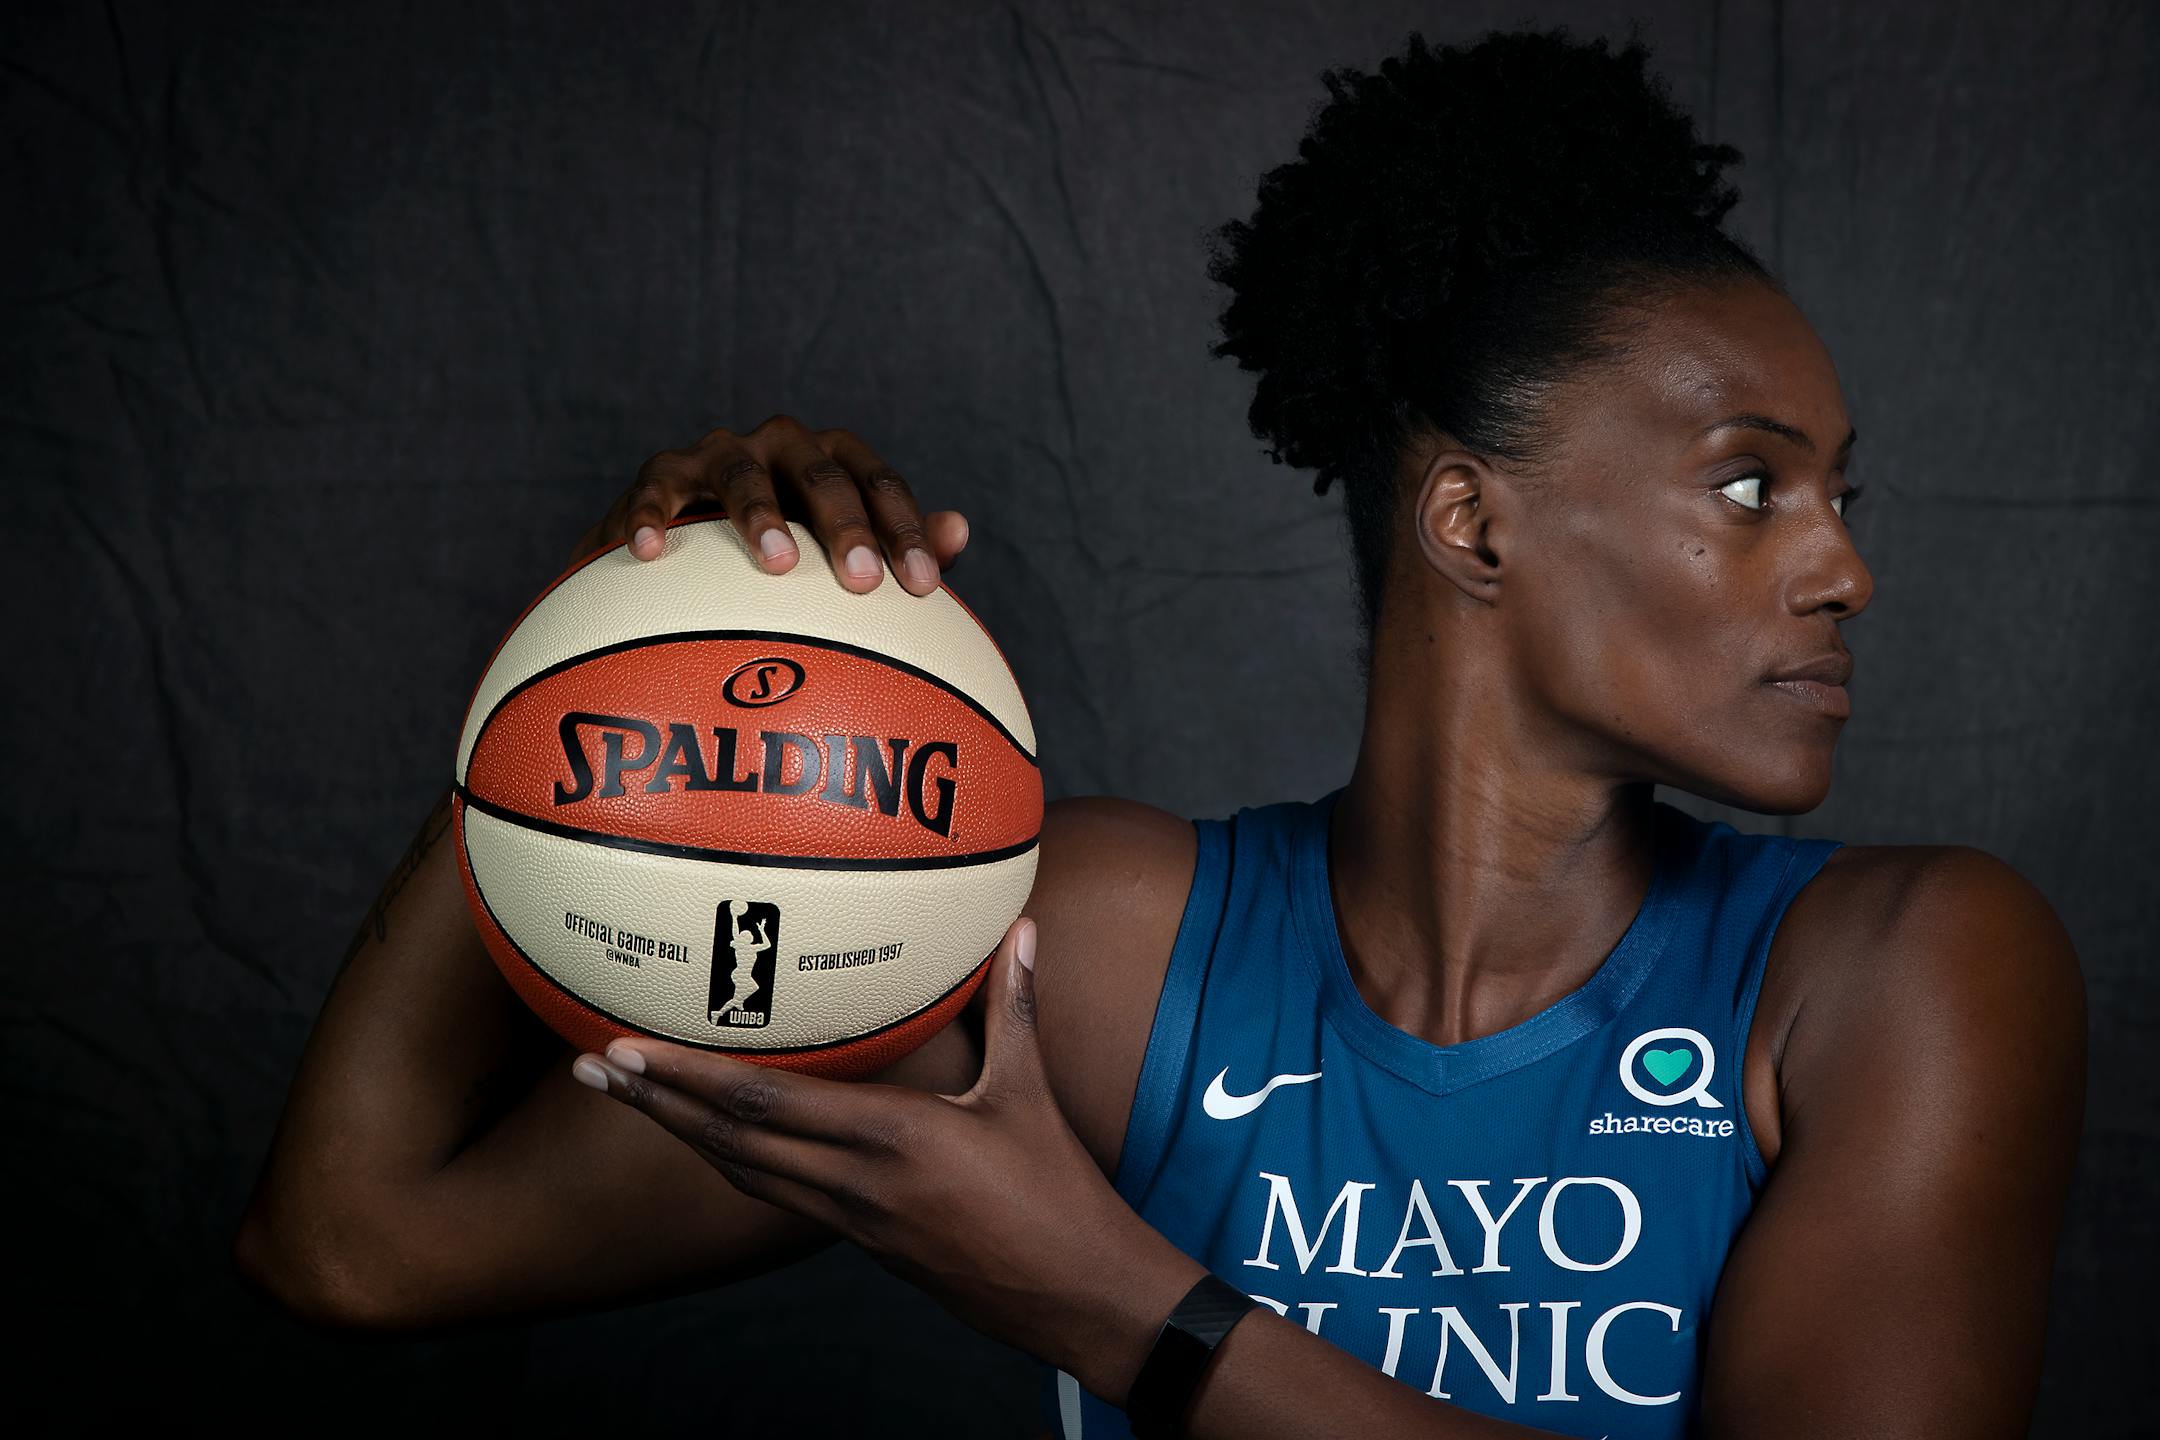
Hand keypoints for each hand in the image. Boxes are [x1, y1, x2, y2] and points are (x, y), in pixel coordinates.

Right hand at [566, 413, 969, 594]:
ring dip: (760, 514)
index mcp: (833, 460)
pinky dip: (650, 516)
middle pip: (820, 473)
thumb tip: (959, 530)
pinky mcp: (662, 474)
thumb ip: (898, 544)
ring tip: (779, 564)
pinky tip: (651, 553)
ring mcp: (720, 453)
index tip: (924, 588)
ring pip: (743, 471)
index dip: (904, 530)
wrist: (688, 549)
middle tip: (863, 584)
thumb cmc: (784, 555)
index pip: (879, 482)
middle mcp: (781, 444)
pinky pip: (655, 490)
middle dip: (845, 526)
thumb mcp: (839, 551)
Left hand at [567, 918, 1203, 1400]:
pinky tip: (712, 1144)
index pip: (764, 1104)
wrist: (1073, 1294)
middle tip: (592, 1070)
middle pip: (728, 1142)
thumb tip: (1022, 929)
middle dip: (654, 1106)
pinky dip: (732, 1163)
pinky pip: (777, 1195)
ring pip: (742, 1174)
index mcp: (890, 1139)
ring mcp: (851, 1219)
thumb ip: (1015, 1007)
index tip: (628, 1051)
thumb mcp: (1030, 1094)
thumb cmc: (1059, 1195)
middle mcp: (854, 1182)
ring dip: (679, 1136)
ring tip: (627, 1100)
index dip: (688, 1078)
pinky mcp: (862, 1241)